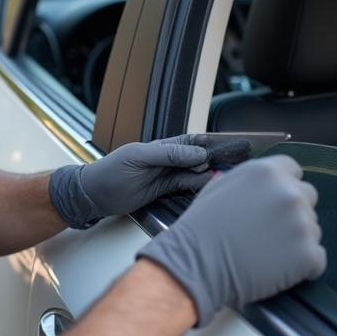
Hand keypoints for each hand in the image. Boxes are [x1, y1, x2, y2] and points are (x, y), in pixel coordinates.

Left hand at [49, 134, 251, 229]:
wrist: (93, 194)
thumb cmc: (109, 171)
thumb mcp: (138, 158)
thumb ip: (168, 154)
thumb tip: (197, 155)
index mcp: (162, 145)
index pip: (195, 141)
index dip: (216, 142)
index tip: (236, 143)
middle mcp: (168, 159)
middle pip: (201, 157)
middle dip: (221, 158)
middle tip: (243, 161)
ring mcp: (167, 175)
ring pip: (197, 174)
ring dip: (213, 175)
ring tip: (232, 176)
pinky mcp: (163, 190)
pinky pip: (187, 187)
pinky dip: (200, 188)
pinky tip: (212, 188)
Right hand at [138, 155, 326, 325]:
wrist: (196, 264)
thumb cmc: (200, 229)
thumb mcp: (218, 189)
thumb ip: (244, 181)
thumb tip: (253, 184)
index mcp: (267, 172)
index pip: (294, 171)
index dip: (284, 187)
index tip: (274, 204)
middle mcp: (289, 192)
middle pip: (308, 198)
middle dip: (292, 213)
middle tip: (269, 232)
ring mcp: (301, 223)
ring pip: (313, 230)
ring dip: (297, 240)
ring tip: (268, 253)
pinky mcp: (307, 254)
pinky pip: (317, 259)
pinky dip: (303, 267)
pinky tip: (279, 270)